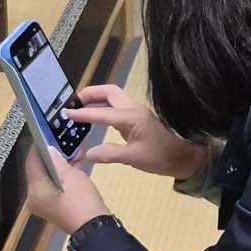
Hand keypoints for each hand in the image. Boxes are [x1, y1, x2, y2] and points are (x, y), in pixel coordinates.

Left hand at [23, 145, 110, 235]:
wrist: (95, 226)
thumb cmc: (81, 204)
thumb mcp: (70, 175)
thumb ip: (57, 159)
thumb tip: (50, 149)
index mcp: (35, 192)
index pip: (31, 162)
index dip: (38, 147)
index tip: (44, 135)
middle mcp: (37, 198)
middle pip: (41, 169)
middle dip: (54, 155)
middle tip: (63, 143)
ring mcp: (47, 203)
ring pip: (50, 176)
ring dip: (62, 164)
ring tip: (74, 153)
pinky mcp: (58, 205)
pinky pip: (58, 184)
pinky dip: (65, 175)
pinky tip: (76, 165)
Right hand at [66, 84, 208, 180]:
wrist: (184, 157)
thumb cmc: (161, 156)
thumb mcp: (134, 158)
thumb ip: (109, 154)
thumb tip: (88, 153)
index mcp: (131, 117)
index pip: (102, 112)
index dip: (83, 113)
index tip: (67, 113)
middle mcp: (133, 110)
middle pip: (109, 92)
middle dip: (90, 94)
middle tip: (73, 103)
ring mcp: (136, 113)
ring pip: (113, 98)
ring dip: (96, 100)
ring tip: (80, 109)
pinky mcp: (138, 118)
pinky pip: (117, 107)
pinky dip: (104, 108)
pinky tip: (96, 119)